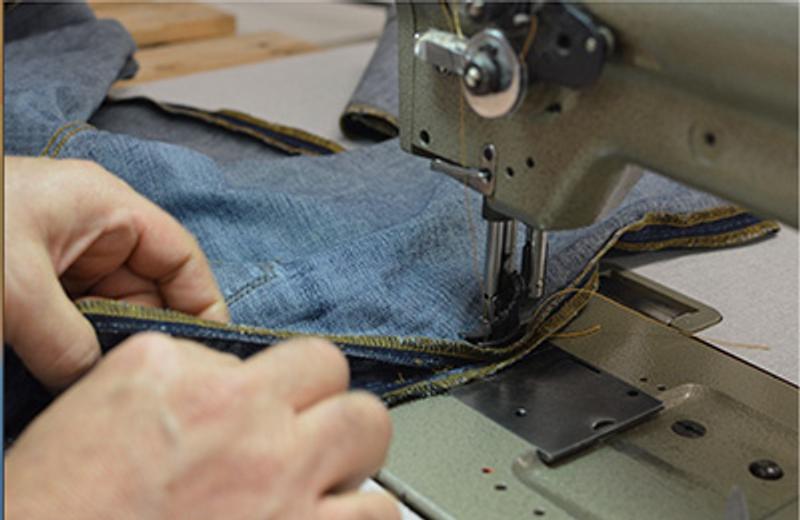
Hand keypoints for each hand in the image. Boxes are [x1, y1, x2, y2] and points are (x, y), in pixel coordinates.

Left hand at [4, 156, 228, 388]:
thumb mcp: (14, 287)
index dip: (203, 304)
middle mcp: (93, 231)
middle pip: (150, 289)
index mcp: (106, 207)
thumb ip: (67, 341)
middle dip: (150, 335)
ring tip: (109, 385)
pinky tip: (73, 378)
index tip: (208, 354)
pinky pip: (74, 321)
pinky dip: (76, 350)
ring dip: (109, 347)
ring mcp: (62, 257)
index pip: (181, 256)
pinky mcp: (33, 282)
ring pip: (111, 310)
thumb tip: (94, 385)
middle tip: (149, 384)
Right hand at [5, 333, 397, 519]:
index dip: (277, 382)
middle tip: (310, 430)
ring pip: (368, 432)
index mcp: (178, 376)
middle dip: (325, 398)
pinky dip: (360, 516)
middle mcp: (239, 418)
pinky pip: (376, 513)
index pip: (265, 349)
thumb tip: (228, 381)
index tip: (272, 406)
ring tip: (325, 483)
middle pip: (331, 369)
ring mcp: (279, 481)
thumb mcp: (102, 407)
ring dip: (351, 457)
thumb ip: (180, 379)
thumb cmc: (56, 507)